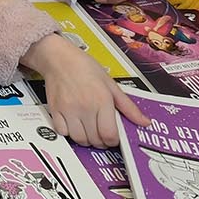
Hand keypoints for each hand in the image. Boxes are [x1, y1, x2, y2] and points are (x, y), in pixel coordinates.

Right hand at [25, 32, 150, 147]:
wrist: (59, 58)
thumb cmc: (84, 67)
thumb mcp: (111, 84)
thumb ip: (128, 106)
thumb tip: (144, 121)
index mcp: (102, 100)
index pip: (109, 135)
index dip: (113, 140)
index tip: (113, 137)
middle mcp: (85, 107)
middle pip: (95, 140)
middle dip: (101, 141)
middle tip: (101, 132)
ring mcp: (68, 110)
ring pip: (79, 139)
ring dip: (86, 139)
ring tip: (89, 129)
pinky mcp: (55, 111)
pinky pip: (63, 132)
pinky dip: (69, 133)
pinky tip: (74, 124)